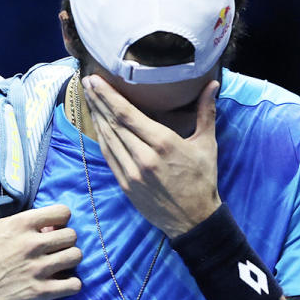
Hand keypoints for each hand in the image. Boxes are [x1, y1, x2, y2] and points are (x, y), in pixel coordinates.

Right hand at [0, 191, 82, 299]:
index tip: (56, 226)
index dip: (62, 218)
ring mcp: (39, 268)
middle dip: (67, 240)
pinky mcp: (41, 291)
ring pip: (76, 256)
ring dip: (71, 259)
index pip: (62, 212)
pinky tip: (63, 282)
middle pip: (72, 235)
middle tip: (58, 247)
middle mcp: (33, 244)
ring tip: (62, 263)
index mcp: (21, 225)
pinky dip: (72, 284)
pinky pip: (74, 284)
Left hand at [83, 75, 221, 237]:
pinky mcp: (125, 184)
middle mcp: (144, 156)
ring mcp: (131, 172)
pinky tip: (97, 125)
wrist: (194, 219)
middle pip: (113, 123)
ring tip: (89, 98)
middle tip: (86, 82)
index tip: (96, 80)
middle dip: (98, 101)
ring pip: (108, 138)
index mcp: (164, 143)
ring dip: (96, 117)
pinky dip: (101, 138)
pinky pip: (108, 156)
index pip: (127, 114)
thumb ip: (206, 112)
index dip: (108, 96)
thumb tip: (213, 84)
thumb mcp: (207, 145)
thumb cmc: (203, 180)